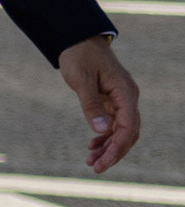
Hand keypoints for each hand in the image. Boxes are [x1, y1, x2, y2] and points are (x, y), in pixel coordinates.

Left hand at [59, 34, 140, 174]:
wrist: (78, 39)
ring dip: (109, 148)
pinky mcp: (113, 100)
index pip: (128, 127)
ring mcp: (122, 99)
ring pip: (122, 130)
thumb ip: (91, 105)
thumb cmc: (79, 56)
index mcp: (125, 92)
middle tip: (95, 168)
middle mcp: (128, 97)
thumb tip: (102, 131)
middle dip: (114, 152)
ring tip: (91, 162)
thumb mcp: (81, 80)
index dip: (117, 148)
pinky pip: (114, 124)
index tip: (103, 163)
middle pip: (129, 133)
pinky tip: (93, 147)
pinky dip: (105, 137)